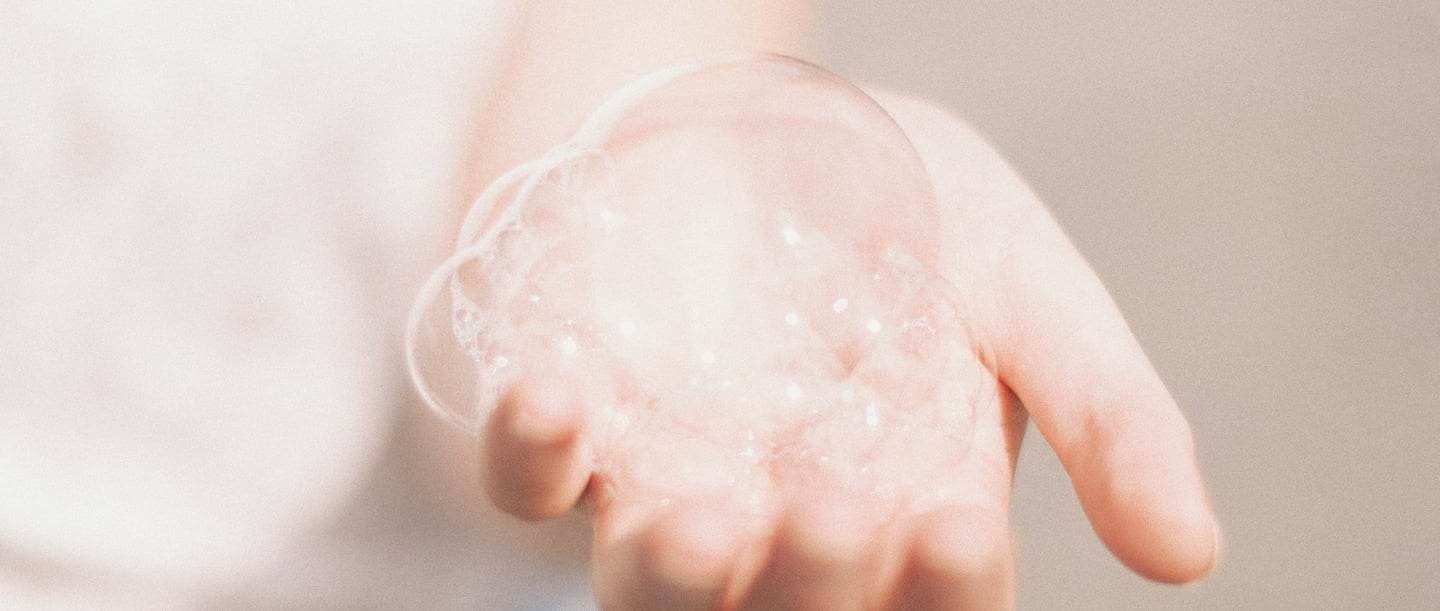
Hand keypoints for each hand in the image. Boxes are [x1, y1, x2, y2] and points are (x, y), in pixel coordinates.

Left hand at [476, 92, 1217, 609]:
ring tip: (696, 523)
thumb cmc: (912, 211)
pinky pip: (528, 482)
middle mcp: (785, 525)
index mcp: (910, 514)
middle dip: (808, 585)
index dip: (938, 591)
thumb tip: (1192, 558)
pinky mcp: (576, 427)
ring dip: (667, 578)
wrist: (771, 121)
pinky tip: (558, 400)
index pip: (930, 601)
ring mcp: (669, 481)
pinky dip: (534, 458)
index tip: (953, 530)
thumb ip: (1107, 413)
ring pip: (649, 591)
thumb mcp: (1030, 289)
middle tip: (832, 506)